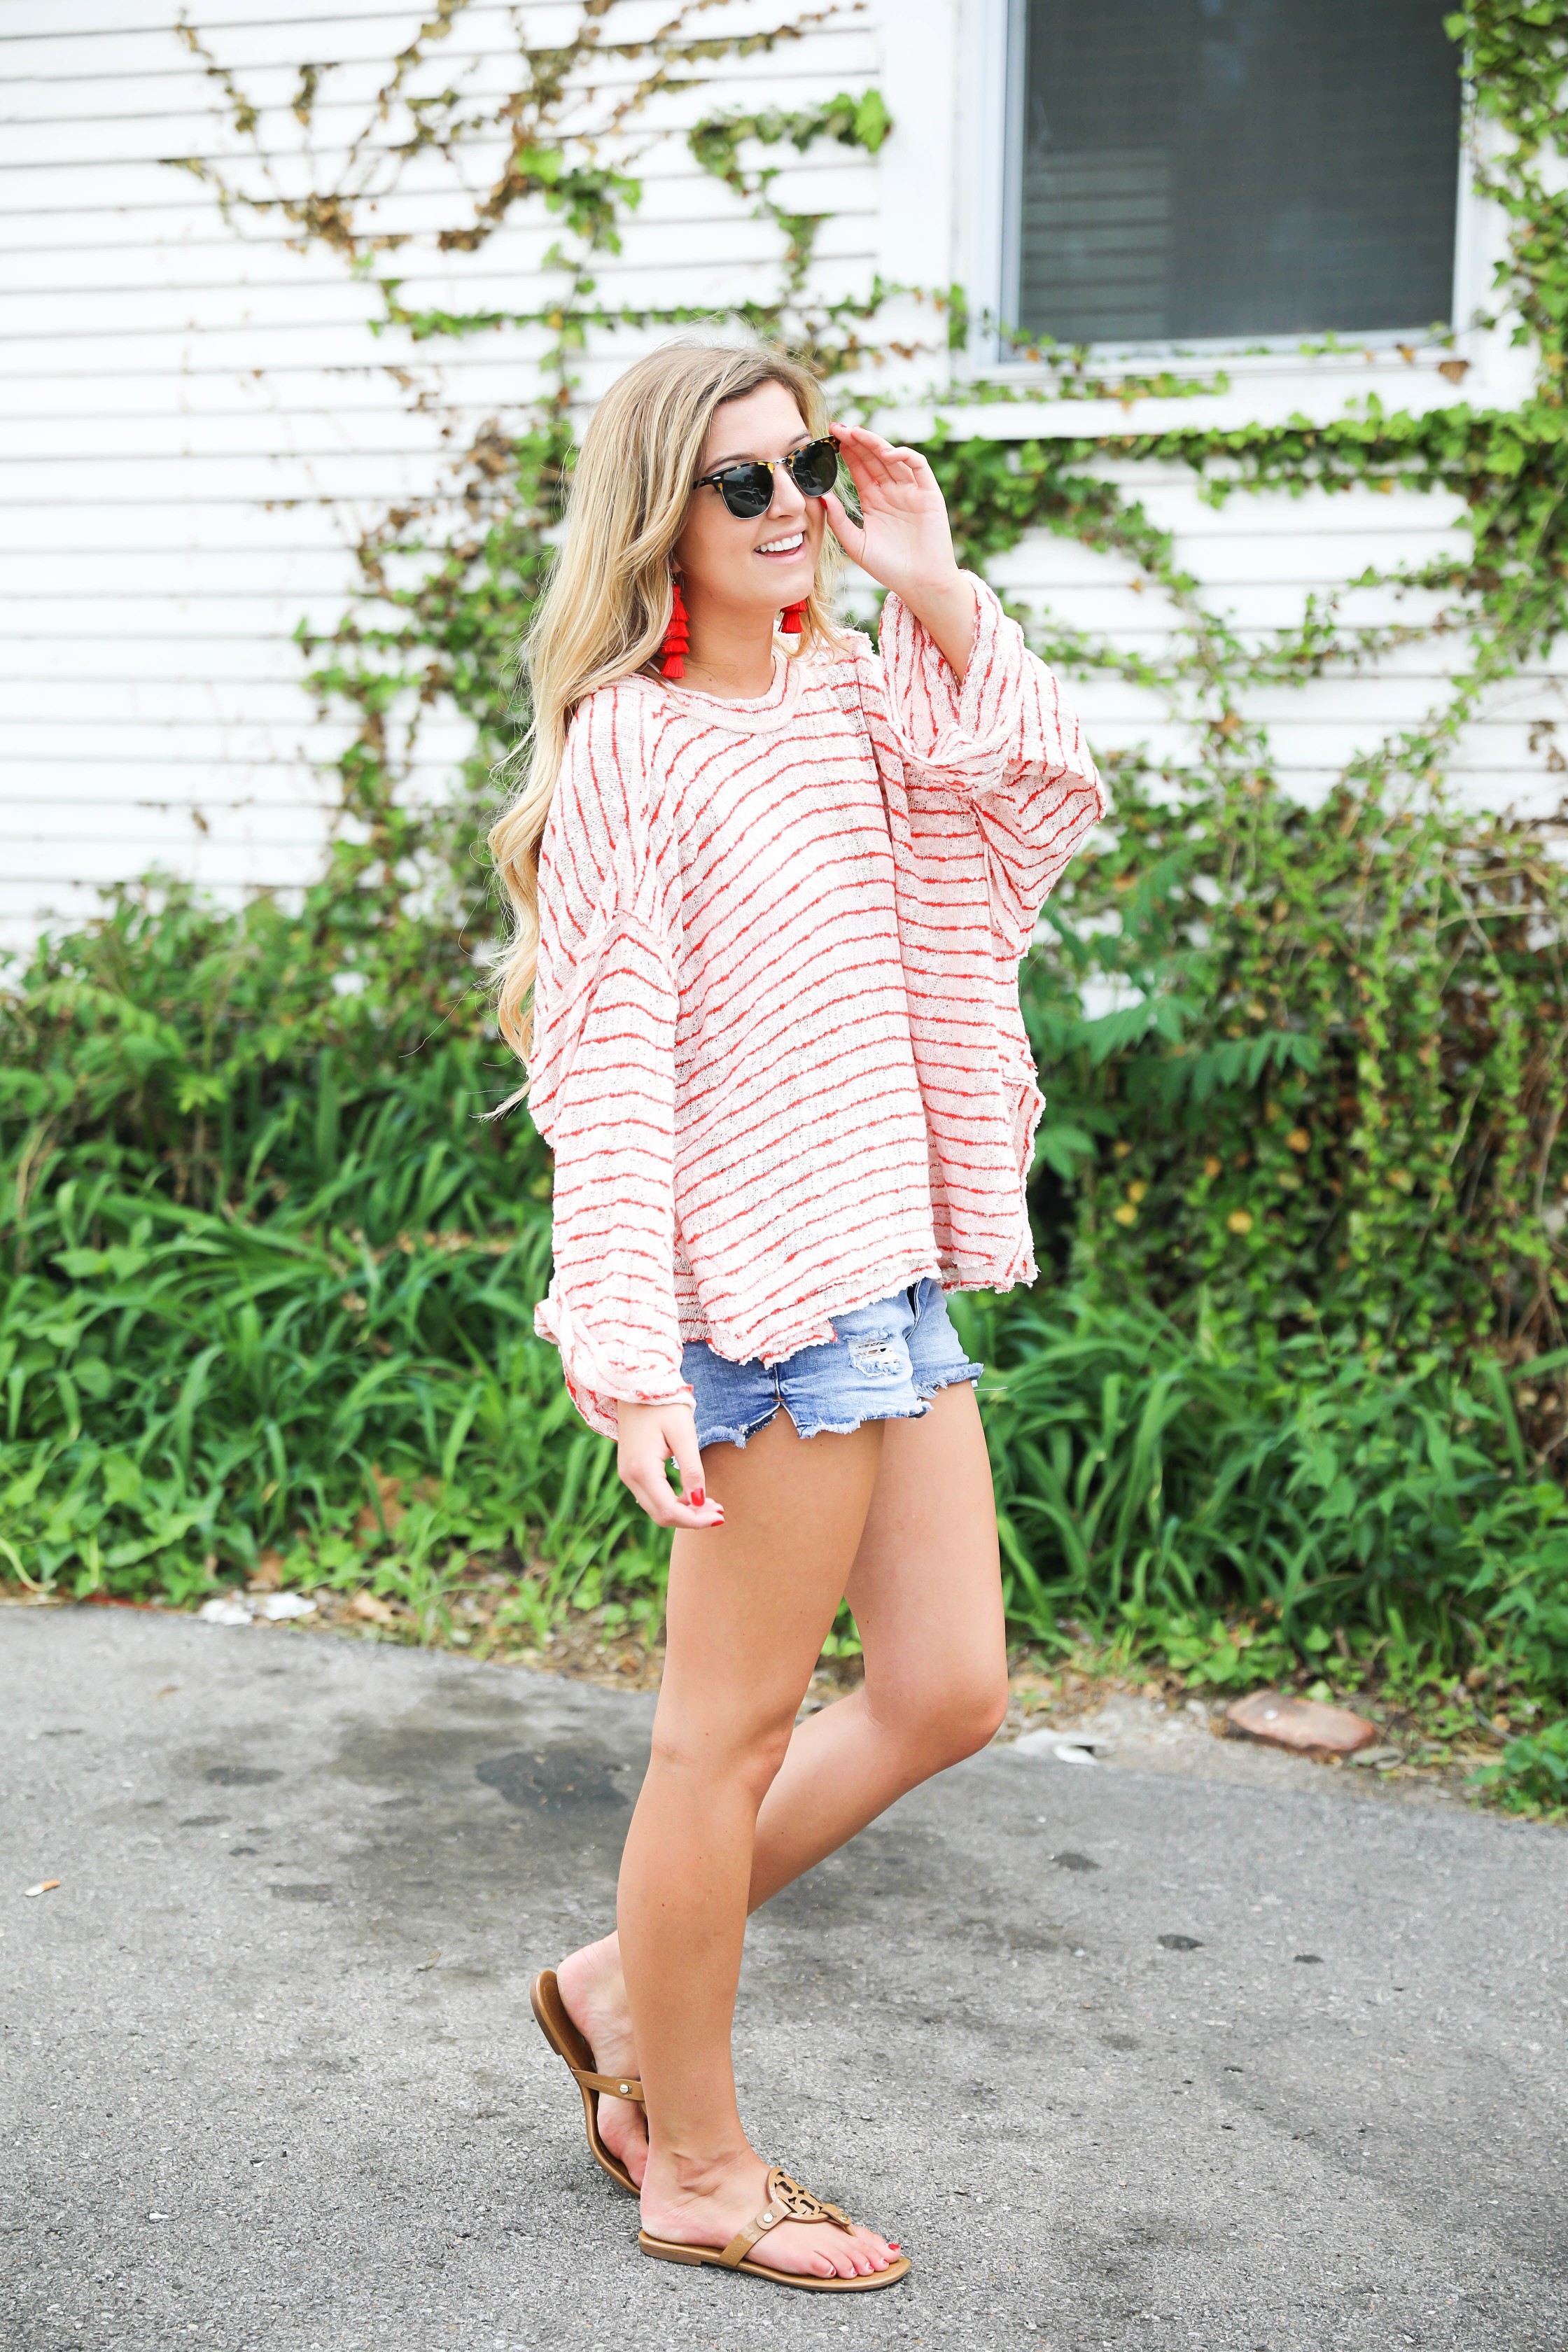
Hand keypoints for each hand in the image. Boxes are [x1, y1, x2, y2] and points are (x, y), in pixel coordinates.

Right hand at [615, 1400, 724, 1531]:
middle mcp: (629, 1477)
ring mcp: (627, 1475)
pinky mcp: (630, 1471)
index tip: (721, 1516)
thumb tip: (699, 1502)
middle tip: (719, 1511)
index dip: (696, 1520)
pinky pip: (652, 1497)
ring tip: (711, 1504)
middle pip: (661, 1515)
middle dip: (692, 1518)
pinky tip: (692, 1496)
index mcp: (642, 1469)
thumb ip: (692, 1469)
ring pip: (656, 1509)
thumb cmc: (664, 1404)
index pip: (669, 1510)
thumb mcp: (684, 1434)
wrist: (637, 1384)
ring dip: (683, 1512)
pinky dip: (673, 1502)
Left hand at [823, 421, 973, 675]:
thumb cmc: (889, 568)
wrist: (920, 584)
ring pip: (892, 457)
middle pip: (872, 458)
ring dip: (875, 443)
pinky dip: (904, 456)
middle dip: (856, 441)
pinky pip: (918, 466)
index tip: (827, 439)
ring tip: (857, 434)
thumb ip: (839, 522)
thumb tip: (822, 496)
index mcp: (874, 501)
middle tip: (837, 428)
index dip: (845, 452)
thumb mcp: (856, 545)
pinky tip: (887, 454)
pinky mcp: (929, 493)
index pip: (858, 468)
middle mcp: (892, 491)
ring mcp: (911, 490)